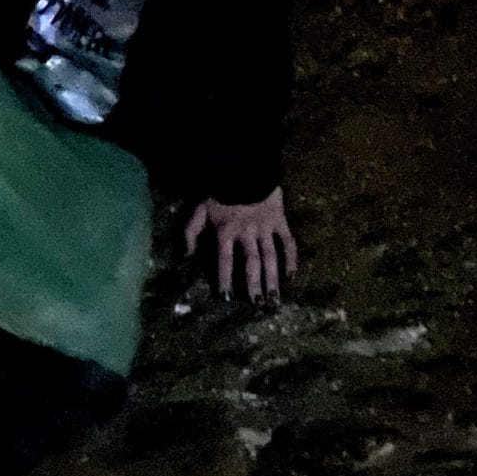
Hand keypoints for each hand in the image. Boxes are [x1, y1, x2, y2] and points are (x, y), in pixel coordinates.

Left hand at [183, 186, 297, 301]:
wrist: (245, 170)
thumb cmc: (219, 192)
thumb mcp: (199, 211)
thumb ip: (190, 233)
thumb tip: (185, 257)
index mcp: (226, 231)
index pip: (225, 260)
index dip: (225, 278)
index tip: (226, 297)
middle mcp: (247, 233)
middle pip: (251, 263)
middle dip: (253, 285)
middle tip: (256, 305)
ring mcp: (265, 228)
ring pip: (270, 257)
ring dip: (272, 278)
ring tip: (274, 298)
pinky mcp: (280, 222)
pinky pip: (288, 242)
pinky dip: (291, 259)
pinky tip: (291, 276)